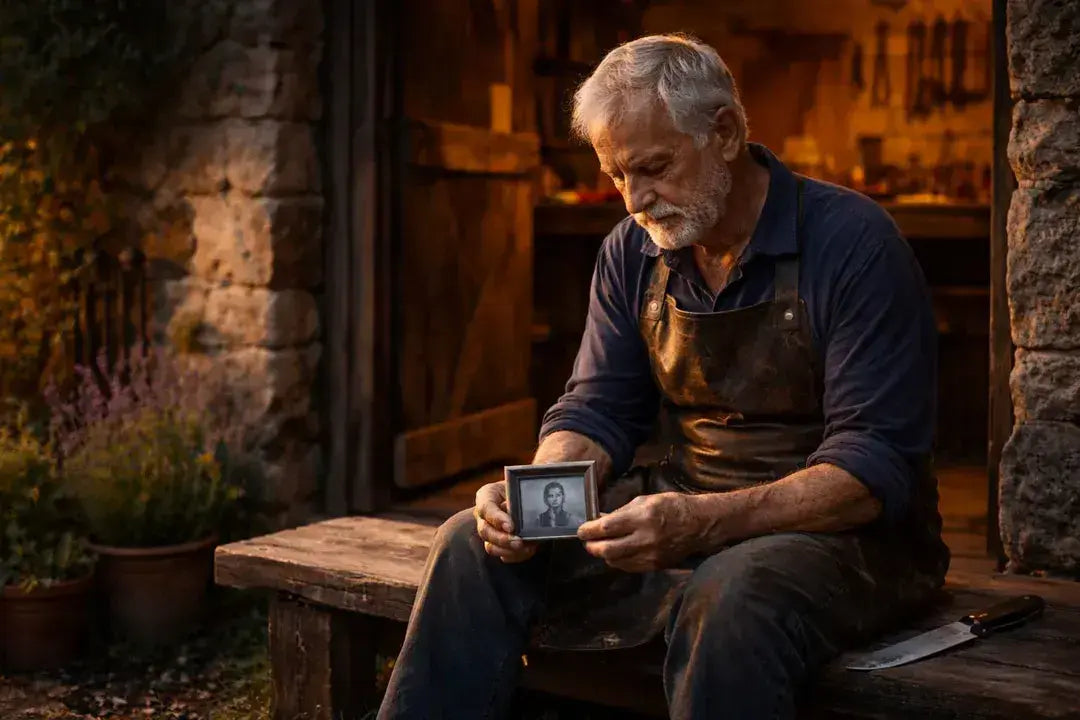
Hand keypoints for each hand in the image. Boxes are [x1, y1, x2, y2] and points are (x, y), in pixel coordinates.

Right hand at [473, 481, 538, 562]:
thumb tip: (520, 512)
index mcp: (487, 495)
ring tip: (527, 548)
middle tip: (519, 542)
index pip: (485, 508)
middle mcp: (484, 516)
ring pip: (491, 547)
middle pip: (485, 531)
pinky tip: (529, 550)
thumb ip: (517, 496)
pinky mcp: (500, 545)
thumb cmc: (522, 487)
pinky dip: (516, 555)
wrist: (528, 496)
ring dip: (509, 550)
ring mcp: (490, 532)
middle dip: (503, 539)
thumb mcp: (519, 486)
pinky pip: (503, 555)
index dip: (497, 519)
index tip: (510, 527)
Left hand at [577, 492, 701, 571]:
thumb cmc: (671, 506)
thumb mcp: (644, 501)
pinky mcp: (655, 566)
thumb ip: (621, 512)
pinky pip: (628, 567)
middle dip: (592, 546)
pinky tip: (616, 553)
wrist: (698, 524)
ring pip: (615, 561)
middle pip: (607, 550)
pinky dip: (617, 561)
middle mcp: (645, 538)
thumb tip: (599, 520)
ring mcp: (650, 555)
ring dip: (603, 554)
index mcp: (642, 517)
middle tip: (587, 541)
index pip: (606, 528)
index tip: (581, 531)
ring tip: (601, 547)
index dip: (588, 531)